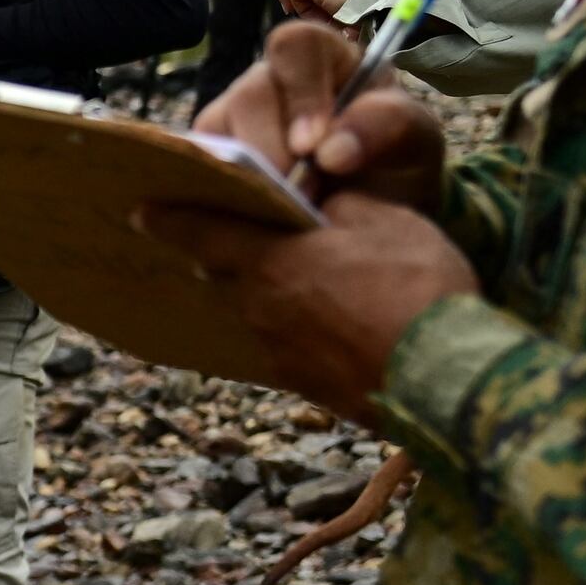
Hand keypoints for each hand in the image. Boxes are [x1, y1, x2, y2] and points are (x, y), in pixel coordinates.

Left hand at [143, 194, 476, 421]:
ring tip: (290, 277)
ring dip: (264, 292)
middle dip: (224, 255)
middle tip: (228, 238)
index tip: (141, 212)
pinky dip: (292, 326)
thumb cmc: (418, 289)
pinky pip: (283, 343)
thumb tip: (325, 200)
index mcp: (271, 263)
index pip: (204, 234)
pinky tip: (323, 321)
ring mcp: (279, 353)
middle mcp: (260, 310)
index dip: (171, 219)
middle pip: (226, 275)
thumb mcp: (389, 220)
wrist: (444, 379)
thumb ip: (344, 203)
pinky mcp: (303, 384)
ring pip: (254, 311)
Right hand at [202, 14, 447, 203]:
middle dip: (272, 148)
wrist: (381, 214)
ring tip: (281, 211)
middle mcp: (275, 81)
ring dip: (248, 177)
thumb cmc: (398, 163)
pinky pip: (199, 168)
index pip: (296, 45)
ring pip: (217, 132)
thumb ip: (389, 125)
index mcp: (326, 59)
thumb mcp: (417, 139)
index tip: (314, 147)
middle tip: (299, 193)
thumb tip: (331, 151)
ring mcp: (237, 118)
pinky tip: (253, 219)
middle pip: (250, 93)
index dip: (300, 91)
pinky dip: (222, 195)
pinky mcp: (214, 158)